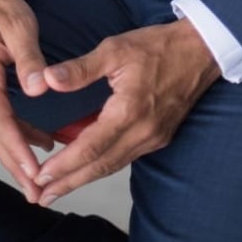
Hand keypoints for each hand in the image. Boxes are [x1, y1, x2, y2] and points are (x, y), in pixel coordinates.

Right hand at [0, 0, 53, 202]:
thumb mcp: (18, 24)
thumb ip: (29, 58)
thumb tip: (38, 90)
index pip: (0, 121)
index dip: (16, 149)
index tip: (33, 172)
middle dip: (14, 164)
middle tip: (37, 192)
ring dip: (14, 153)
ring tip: (39, 177)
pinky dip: (16, 132)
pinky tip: (39, 140)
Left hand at [32, 19, 220, 206]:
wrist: (200, 50)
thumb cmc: (157, 46)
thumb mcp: (115, 49)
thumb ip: (81, 69)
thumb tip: (48, 79)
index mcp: (129, 111)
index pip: (91, 147)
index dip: (64, 165)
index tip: (41, 176)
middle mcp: (143, 132)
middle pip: (101, 166)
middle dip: (70, 182)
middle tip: (42, 196)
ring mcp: (153, 137)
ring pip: (114, 165)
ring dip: (85, 178)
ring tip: (59, 187)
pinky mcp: (160, 136)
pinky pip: (127, 157)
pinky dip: (104, 165)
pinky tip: (89, 166)